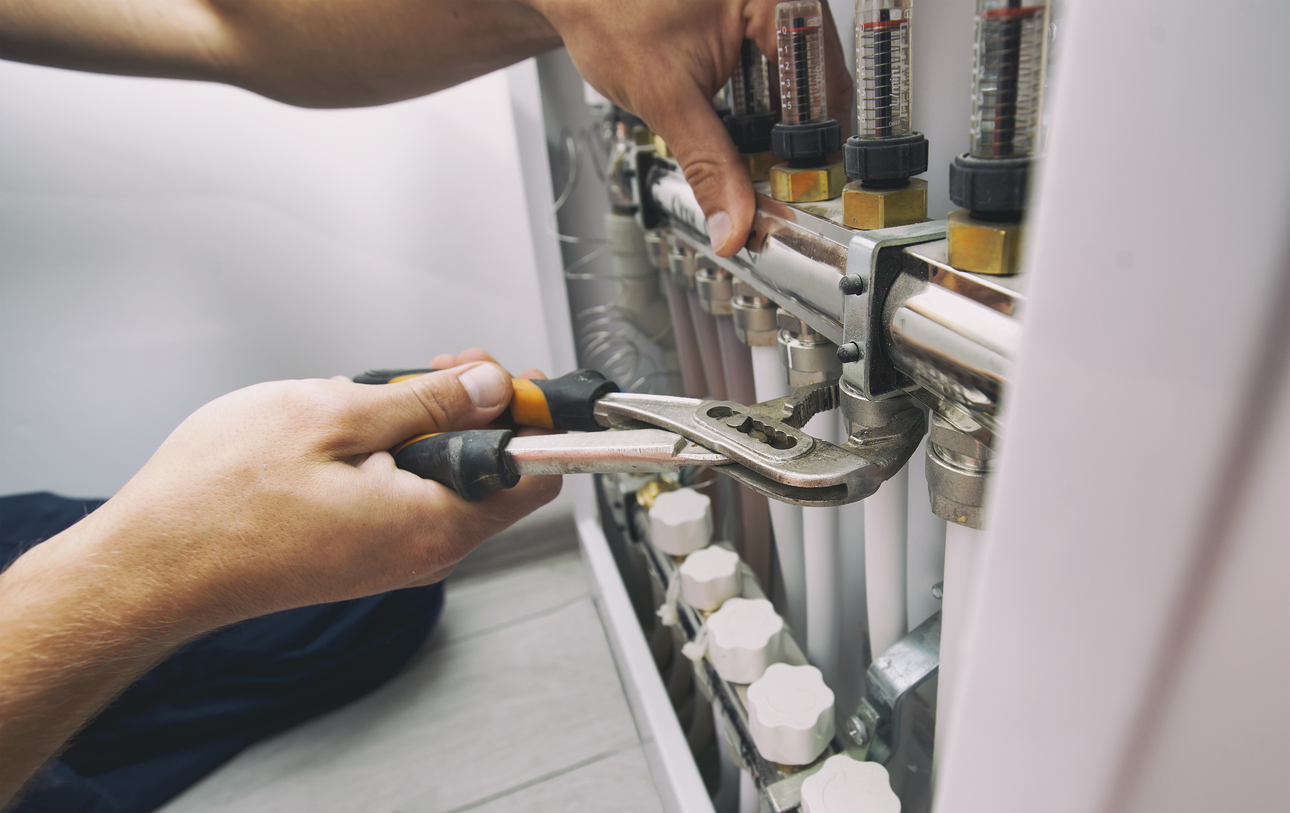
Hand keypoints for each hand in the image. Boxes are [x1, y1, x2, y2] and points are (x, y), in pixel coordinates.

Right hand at [41, 350, 560, 636]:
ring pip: (440, 476)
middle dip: (472, 409)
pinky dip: (390, 452)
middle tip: (439, 369)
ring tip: (372, 397)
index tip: (511, 376)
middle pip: (489, 470)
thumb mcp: (335, 417)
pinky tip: (348, 431)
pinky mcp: (360, 552)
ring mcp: (390, 556)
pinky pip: (401, 493)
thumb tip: (491, 388)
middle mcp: (423, 551)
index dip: (531, 415)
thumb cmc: (221, 500)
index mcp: (433, 524)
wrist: (150, 565)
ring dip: (421, 426)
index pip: (534, 473)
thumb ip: (429, 402)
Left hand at [528, 0, 852, 256]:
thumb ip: (707, 164)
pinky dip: (759, 116)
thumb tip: (735, 224)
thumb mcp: (665, 97)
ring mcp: (770, 9)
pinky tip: (745, 144)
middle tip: (778, 198)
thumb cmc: (608, 10)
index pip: (824, 88)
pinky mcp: (753, 22)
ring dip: (777, 136)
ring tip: (759, 177)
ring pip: (794, 91)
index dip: (816, 151)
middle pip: (815, 92)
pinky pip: (772, 78)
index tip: (804, 198)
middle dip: (793, 149)